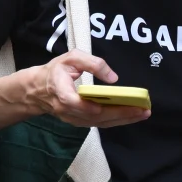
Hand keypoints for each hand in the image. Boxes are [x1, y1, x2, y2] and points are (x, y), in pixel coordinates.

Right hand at [26, 50, 150, 128]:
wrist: (38, 90)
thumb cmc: (56, 71)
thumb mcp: (70, 58)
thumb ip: (91, 63)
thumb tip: (113, 78)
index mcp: (61, 91)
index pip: (74, 102)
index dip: (89, 106)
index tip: (106, 104)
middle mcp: (67, 110)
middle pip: (95, 115)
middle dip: (120, 113)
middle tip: (142, 109)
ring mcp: (73, 119)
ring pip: (100, 122)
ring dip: (122, 119)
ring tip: (142, 113)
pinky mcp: (79, 123)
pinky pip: (99, 123)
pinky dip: (116, 120)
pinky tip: (130, 116)